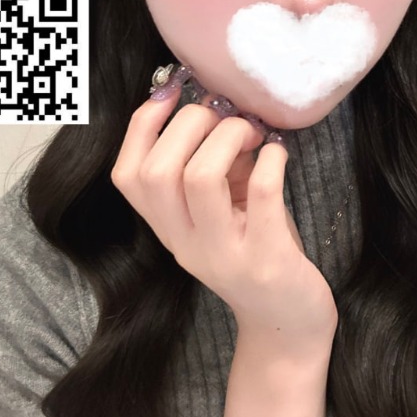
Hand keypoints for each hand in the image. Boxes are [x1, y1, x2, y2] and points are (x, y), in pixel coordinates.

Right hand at [111, 89, 337, 345]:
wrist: (289, 322)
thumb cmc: (259, 251)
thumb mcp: (226, 208)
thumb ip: (217, 164)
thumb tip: (219, 107)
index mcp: (168, 228)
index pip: (127, 175)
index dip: (142, 126)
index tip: (171, 94)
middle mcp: (186, 243)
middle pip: (158, 171)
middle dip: (191, 123)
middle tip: (227, 117)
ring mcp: (224, 255)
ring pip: (198, 178)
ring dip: (227, 138)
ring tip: (252, 134)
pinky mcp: (267, 261)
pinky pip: (260, 195)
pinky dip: (270, 160)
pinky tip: (278, 154)